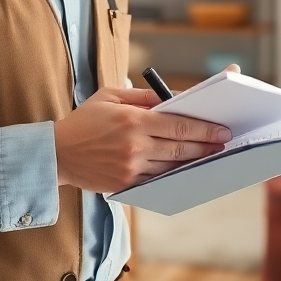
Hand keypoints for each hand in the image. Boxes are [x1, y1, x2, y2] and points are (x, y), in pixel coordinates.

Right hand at [53, 86, 230, 192]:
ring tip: (210, 156)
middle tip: (224, 144)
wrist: (57, 153)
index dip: (205, 129)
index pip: (179, 125)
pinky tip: (185, 169)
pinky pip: (157, 179)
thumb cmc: (84, 120)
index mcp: (133, 120)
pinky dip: (173, 174)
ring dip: (194, 162)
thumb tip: (173, 99)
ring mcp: (131, 167)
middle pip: (181, 148)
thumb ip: (143, 97)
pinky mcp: (126, 183)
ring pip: (172, 166)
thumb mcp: (111, 96)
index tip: (222, 130)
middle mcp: (135, 145)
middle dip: (207, 146)